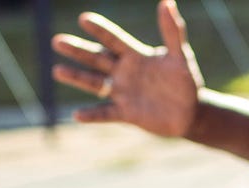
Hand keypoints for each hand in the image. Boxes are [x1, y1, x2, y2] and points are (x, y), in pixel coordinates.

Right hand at [51, 0, 202, 136]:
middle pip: (97, 59)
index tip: (84, 18)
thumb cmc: (185, 81)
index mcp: (135, 56)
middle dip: (78, 50)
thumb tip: (167, 2)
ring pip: (95, 84)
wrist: (190, 112)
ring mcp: (123, 93)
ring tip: (57, 70)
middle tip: (58, 41)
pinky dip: (92, 114)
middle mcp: (124, 72)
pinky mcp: (126, 113)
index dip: (101, 30)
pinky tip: (77, 114)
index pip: (114, 40)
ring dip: (77, 77)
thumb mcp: (181, 56)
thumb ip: (173, 31)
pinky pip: (106, 114)